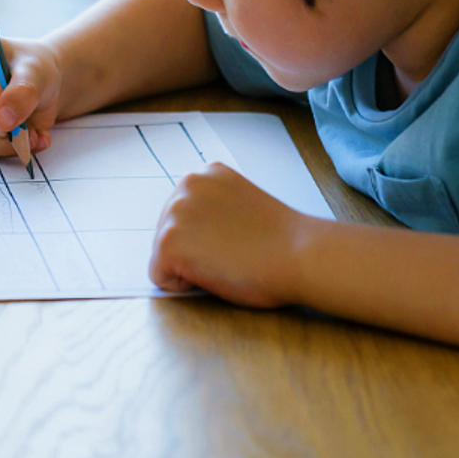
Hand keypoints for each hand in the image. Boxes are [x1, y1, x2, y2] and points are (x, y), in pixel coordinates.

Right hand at [0, 31, 63, 156]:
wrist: (44, 87)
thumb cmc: (34, 68)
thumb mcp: (36, 72)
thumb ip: (22, 92)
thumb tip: (2, 121)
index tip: (3, 93)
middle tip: (12, 120)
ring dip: (0, 139)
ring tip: (31, 132)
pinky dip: (5, 147)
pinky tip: (30, 138)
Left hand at [150, 162, 305, 307]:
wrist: (299, 254)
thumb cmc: (281, 240)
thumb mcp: (240, 204)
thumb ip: (212, 207)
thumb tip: (192, 228)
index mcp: (206, 173)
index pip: (183, 214)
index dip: (203, 237)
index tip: (230, 240)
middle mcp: (186, 184)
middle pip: (167, 231)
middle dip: (191, 249)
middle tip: (230, 254)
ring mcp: (175, 211)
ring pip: (163, 253)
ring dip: (187, 266)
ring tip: (224, 262)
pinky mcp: (169, 241)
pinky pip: (159, 275)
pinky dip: (181, 285)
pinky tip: (213, 275)